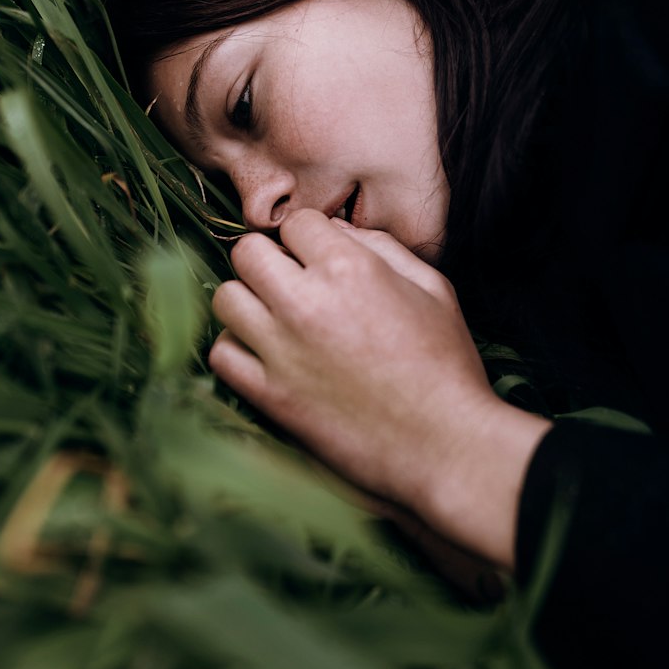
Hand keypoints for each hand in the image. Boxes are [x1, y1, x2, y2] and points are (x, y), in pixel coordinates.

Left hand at [210, 210, 550, 569]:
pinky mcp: (269, 394)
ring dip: (248, 301)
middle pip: (248, 252)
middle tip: (292, 282)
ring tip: (275, 317)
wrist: (443, 445)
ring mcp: (282, 350)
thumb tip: (337, 229)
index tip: (319, 258)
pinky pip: (222, 353)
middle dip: (270, 259)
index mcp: (350, 268)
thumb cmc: (446, 366)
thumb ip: (383, 247)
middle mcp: (306, 302)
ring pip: (226, 298)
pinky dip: (237, 349)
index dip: (310, 237)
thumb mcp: (433, 289)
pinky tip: (265, 354)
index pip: (297, 223)